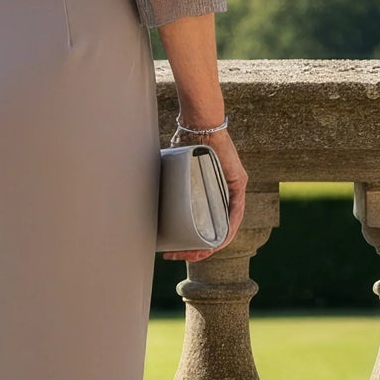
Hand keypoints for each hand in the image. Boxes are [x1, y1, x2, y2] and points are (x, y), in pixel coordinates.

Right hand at [162, 127, 246, 264]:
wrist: (198, 123)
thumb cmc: (184, 140)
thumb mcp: (174, 169)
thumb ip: (166, 181)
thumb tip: (140, 190)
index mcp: (209, 192)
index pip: (202, 223)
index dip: (189, 240)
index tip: (172, 250)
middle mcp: (224, 193)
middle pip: (214, 230)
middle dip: (195, 248)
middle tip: (177, 256)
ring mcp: (233, 189)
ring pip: (225, 227)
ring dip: (210, 245)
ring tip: (192, 255)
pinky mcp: (239, 183)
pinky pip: (235, 214)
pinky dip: (227, 230)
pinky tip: (217, 243)